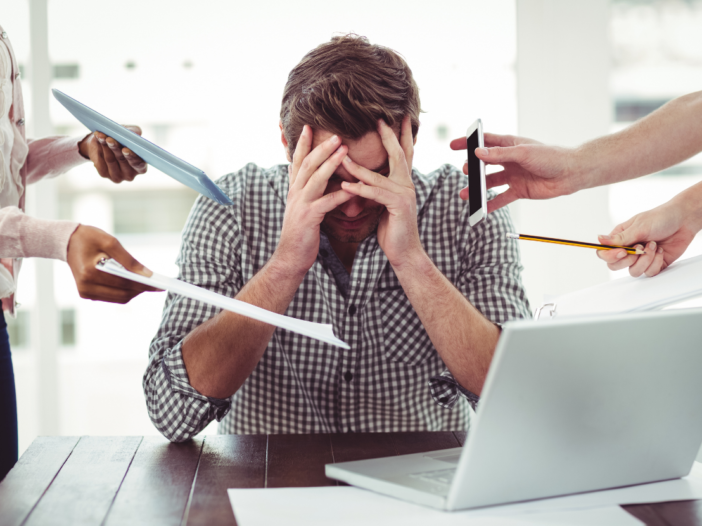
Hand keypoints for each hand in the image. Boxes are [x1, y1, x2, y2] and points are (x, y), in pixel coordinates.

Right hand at [66, 225, 159, 302]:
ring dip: (134, 292)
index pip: (124, 283)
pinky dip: (125, 292)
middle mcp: (86, 287)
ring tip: (147, 283)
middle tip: (157, 285)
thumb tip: (147, 275)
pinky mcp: (87, 294)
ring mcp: (85, 293)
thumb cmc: (90, 238)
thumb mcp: (111, 242)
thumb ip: (129, 260)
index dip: (144, 284)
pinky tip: (133, 283)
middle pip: (123, 294)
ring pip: (119, 299)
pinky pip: (112, 297)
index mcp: (90, 273)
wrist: (67, 242)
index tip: (160, 285)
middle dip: (141, 289)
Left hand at [78, 126, 147, 182]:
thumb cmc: (122, 139)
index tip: (125, 149)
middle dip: (116, 148)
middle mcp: (130, 174)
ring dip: (105, 145)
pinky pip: (101, 160)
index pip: (139, 164)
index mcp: (141, 167)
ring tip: (101, 135)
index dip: (132, 157)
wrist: (105, 145)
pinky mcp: (104, 174)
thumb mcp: (130, 133)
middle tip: (109, 139)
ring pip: (110, 159)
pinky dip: (99, 147)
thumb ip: (135, 132)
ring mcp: (117, 176)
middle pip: (122, 160)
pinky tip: (98, 139)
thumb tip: (133, 133)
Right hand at [277, 125, 351, 273]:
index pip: (298, 161)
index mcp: (294, 189)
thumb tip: (305, 174)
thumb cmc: (300, 233)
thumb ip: (304, 190)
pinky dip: (341, 194)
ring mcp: (301, 205)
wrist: (290, 257)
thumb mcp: (300, 207)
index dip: (303, 144)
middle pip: (308, 164)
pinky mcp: (309, 218)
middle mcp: (295, 193)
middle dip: (321, 147)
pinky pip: (327, 203)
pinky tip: (354, 189)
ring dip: (330, 163)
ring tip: (345, 150)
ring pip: (316, 178)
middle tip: (336, 134)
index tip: (309, 126)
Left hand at [340, 117, 422, 267]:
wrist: (404, 252)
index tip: (395, 117)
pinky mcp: (398, 206)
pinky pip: (375, 194)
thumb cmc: (392, 229)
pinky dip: (359, 189)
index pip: (403, 153)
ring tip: (341, 156)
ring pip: (378, 176)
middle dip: (388, 136)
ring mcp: (404, 194)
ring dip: (357, 167)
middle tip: (379, 119)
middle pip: (398, 154)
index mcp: (403, 182)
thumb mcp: (383, 204)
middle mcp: (407, 185)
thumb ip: (377, 189)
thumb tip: (363, 178)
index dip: (400, 135)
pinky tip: (345, 186)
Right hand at [449, 133, 586, 212]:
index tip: (453, 146)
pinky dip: (491, 204)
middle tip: (465, 172)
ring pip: (490, 183)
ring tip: (465, 194)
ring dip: (477, 189)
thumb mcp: (523, 153)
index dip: (468, 143)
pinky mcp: (519, 190)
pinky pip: (501, 198)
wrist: (570, 174)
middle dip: (472, 169)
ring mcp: (513, 176)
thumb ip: (500, 154)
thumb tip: (478, 153)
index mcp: (510, 145)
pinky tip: (481, 209)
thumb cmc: (551, 157)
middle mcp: (509, 160)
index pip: (484, 142)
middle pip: (484, 164)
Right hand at [596, 201, 695, 277]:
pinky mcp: (653, 264)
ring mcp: (640, 258)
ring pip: (633, 271)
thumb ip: (620, 238)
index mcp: (620, 238)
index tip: (623, 252)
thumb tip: (599, 240)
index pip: (604, 253)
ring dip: (645, 259)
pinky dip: (656, 262)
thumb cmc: (661, 218)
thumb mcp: (639, 226)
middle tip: (639, 249)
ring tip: (653, 245)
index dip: (610, 256)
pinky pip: (648, 272)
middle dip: (629, 260)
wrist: (684, 221)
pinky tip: (660, 250)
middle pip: (615, 266)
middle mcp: (628, 249)